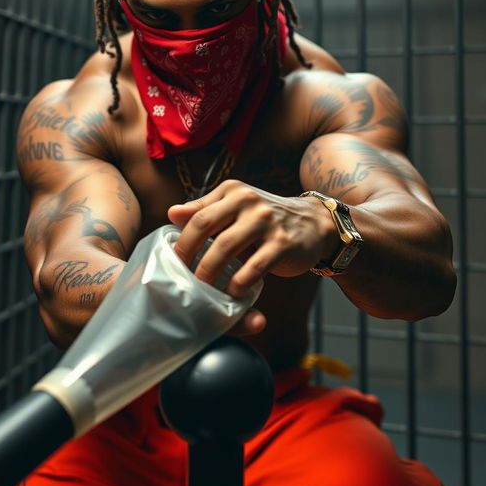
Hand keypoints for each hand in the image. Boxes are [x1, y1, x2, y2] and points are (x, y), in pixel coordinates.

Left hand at [168, 180, 335, 299]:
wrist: (314, 223)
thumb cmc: (265, 219)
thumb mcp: (236, 207)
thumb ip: (205, 210)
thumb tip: (171, 213)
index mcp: (232, 191)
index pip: (197, 215)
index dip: (181, 242)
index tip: (173, 264)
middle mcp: (248, 201)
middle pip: (205, 227)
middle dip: (189, 256)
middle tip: (182, 279)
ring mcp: (266, 221)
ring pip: (225, 247)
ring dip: (209, 272)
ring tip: (203, 290)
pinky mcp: (283, 243)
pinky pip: (253, 267)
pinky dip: (238, 283)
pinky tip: (232, 293)